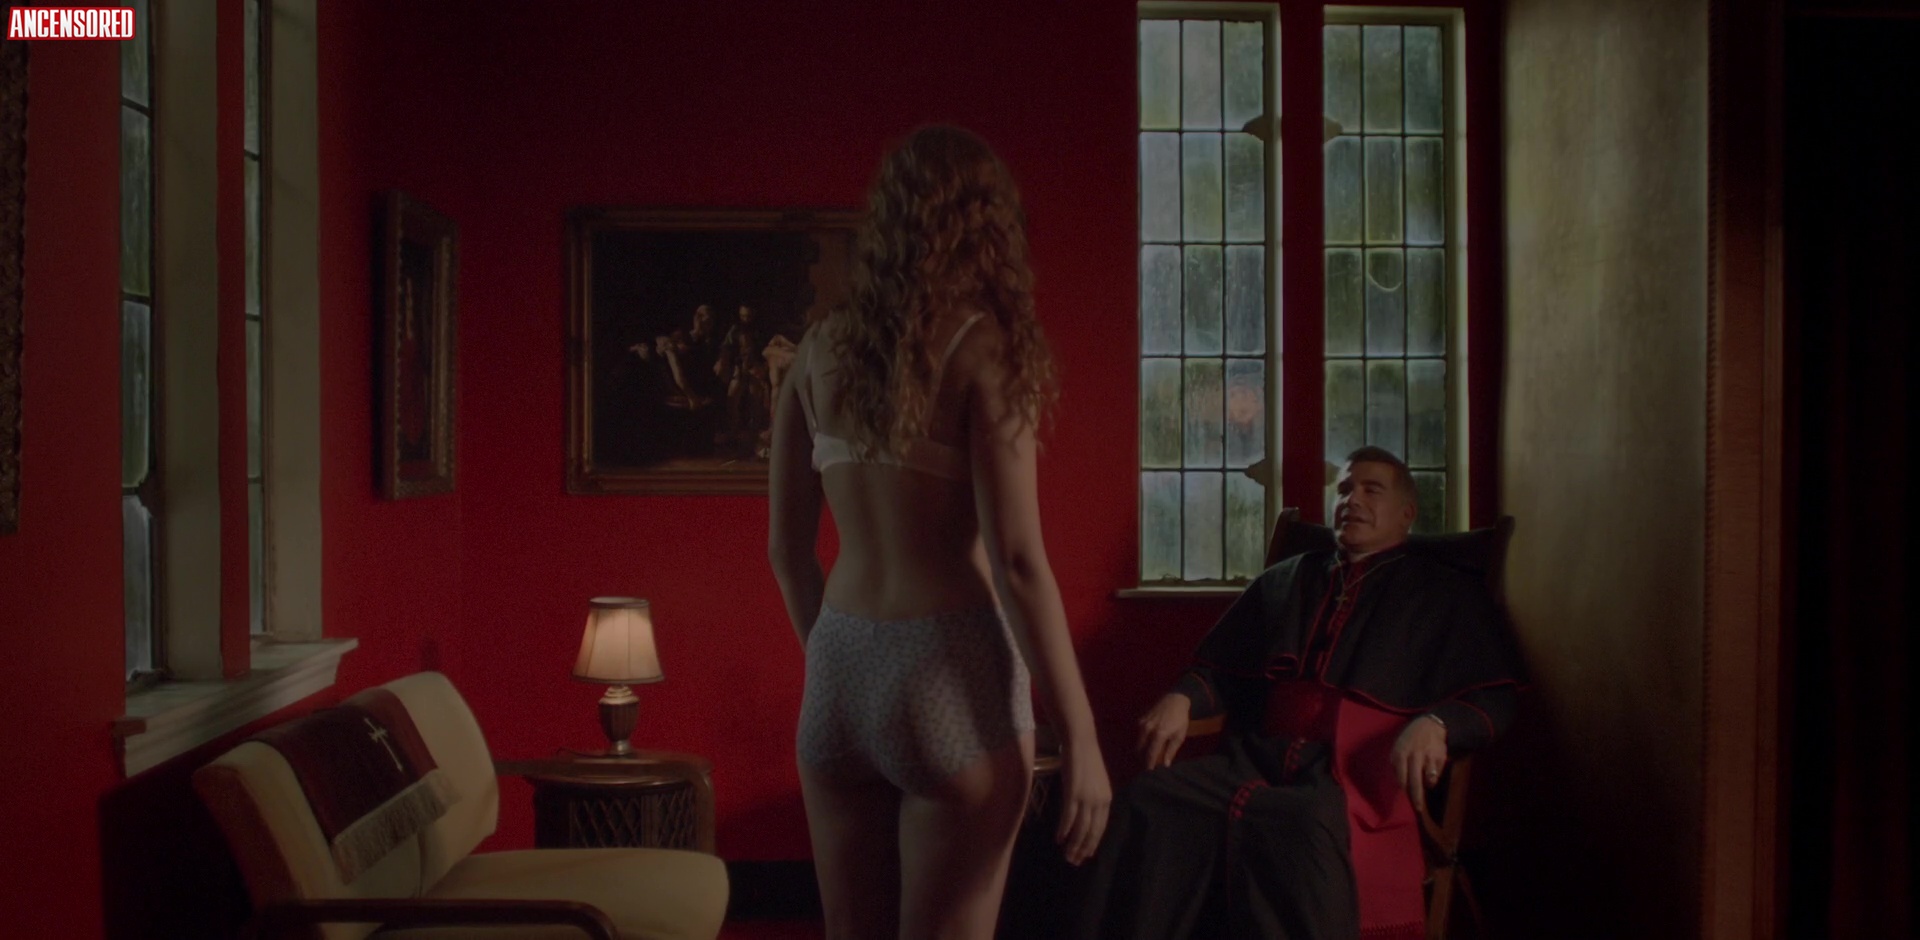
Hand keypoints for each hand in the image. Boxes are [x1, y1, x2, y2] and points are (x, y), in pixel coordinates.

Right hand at [1054, 744, 1111, 865]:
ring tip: (1066, 855)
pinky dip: (1064, 830)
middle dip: (1082, 848)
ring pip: (1080, 828)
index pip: (1100, 828)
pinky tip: (1059, 839)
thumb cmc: (1085, 760)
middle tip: (1074, 861)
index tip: (1085, 855)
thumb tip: (1086, 815)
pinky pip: (1069, 817)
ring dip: (1073, 844)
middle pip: (1092, 832)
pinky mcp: (1073, 793)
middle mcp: (1099, 801)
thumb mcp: (1094, 782)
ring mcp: (1086, 797)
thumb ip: (1093, 798)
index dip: (1092, 843)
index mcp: (1106, 799)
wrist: (1080, 741)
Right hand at [1135, 693, 1191, 769]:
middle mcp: (1148, 729)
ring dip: (1141, 750)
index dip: (1149, 764)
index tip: (1149, 772)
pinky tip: (1147, 743)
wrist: (1175, 700)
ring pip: (1138, 742)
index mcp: (1159, 734)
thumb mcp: (1179, 736)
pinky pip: (1139, 734)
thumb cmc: (1180, 719)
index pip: (1151, 753)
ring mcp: (1143, 723)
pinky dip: (1141, 740)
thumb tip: (1166, 764)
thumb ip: (1171, 750)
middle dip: (1143, 758)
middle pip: (1140, 749)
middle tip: (1147, 764)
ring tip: (1146, 755)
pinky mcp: (1141, 719)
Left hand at [1390, 715, 1447, 815]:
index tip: (1405, 794)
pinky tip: (1431, 771)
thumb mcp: (1398, 746)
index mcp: (1400, 753)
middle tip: (1418, 808)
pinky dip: (1435, 776)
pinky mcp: (1441, 758)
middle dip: (1416, 797)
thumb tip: (1399, 783)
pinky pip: (1438, 774)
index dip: (1403, 787)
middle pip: (1415, 781)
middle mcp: (1414, 756)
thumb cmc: (1410, 739)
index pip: (1401, 777)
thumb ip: (1396, 763)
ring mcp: (1429, 757)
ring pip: (1429, 779)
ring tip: (1427, 784)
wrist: (1430, 725)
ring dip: (1428, 785)